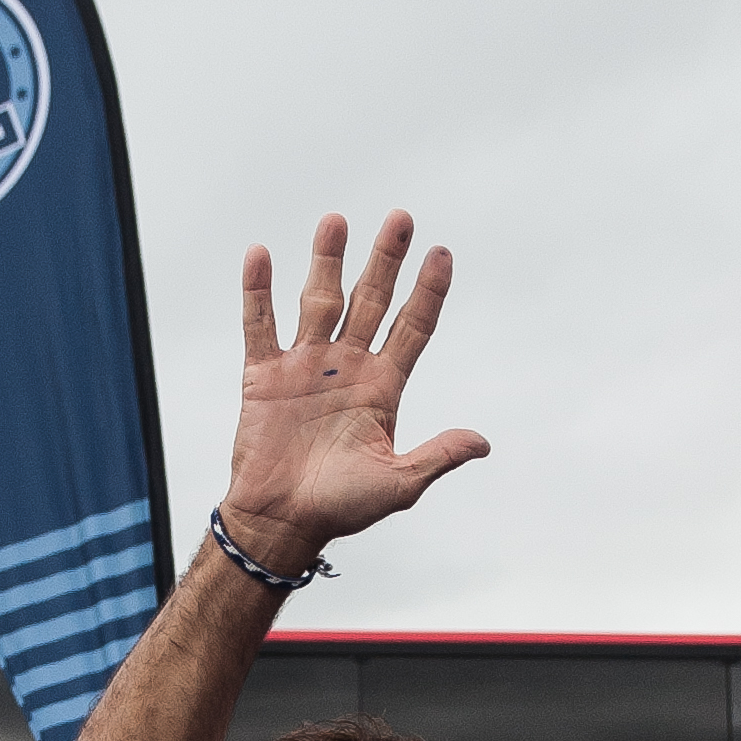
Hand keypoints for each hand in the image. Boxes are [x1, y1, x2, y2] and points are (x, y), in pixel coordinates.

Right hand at [220, 210, 488, 576]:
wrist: (280, 522)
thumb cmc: (340, 508)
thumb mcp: (398, 485)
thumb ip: (436, 456)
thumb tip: (482, 442)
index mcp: (382, 387)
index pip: (413, 328)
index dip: (428, 292)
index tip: (442, 254)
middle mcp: (346, 367)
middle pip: (371, 301)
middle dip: (385, 260)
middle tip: (401, 218)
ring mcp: (305, 366)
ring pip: (319, 301)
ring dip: (327, 261)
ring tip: (336, 221)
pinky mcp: (263, 375)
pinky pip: (260, 326)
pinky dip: (258, 292)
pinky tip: (260, 255)